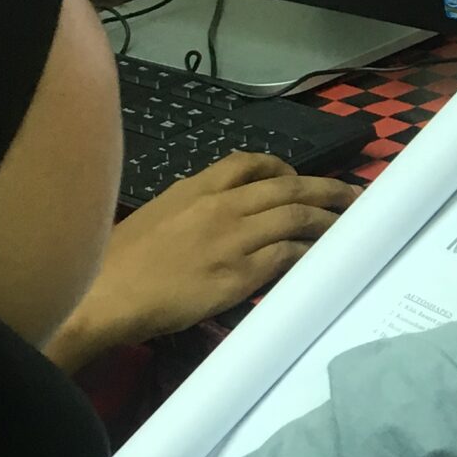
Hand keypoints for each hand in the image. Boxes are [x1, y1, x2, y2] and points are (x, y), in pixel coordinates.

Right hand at [46, 153, 358, 371]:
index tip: (298, 176)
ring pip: (294, 218)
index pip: (248, 163)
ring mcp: (233, 239)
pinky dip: (308, 252)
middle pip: (286, 188)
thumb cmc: (120, 260)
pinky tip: (321, 256)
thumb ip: (194, 207)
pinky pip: (286, 256)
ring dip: (326, 220)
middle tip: (351, 195)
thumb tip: (222, 210)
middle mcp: (220, 207)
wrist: (105, 294)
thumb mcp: (158, 215)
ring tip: (348, 225)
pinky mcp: (239, 274)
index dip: (283, 167)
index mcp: (196, 188)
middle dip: (324, 189)